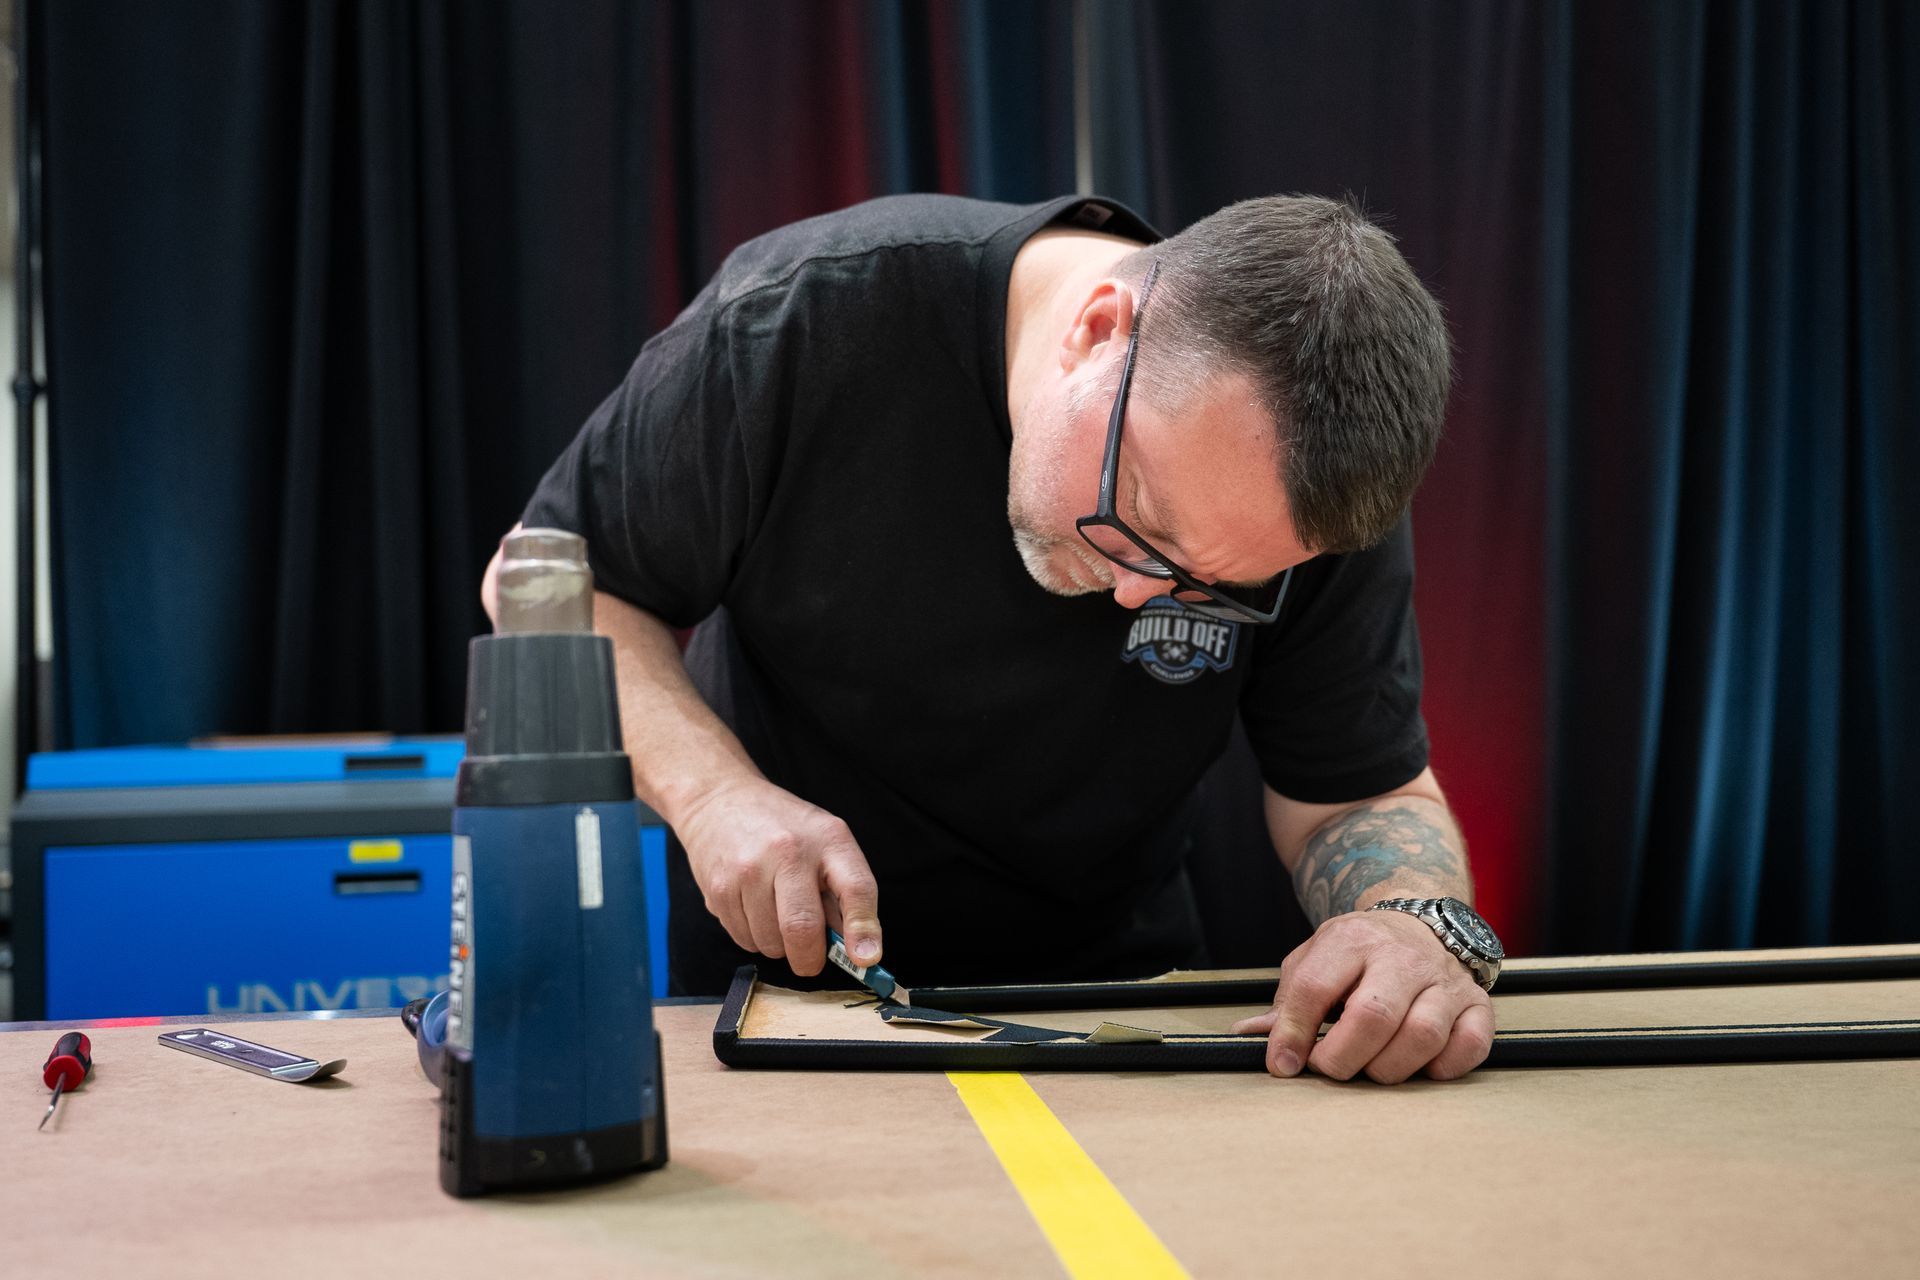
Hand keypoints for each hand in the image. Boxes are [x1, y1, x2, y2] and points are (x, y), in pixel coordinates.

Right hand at [674, 775, 881, 977]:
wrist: (719, 802)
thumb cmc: (783, 827)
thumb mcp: (825, 842)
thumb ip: (843, 892)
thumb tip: (858, 950)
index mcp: (828, 839)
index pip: (855, 888)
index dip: (864, 929)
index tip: (866, 959)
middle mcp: (787, 852)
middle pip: (802, 928)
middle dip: (810, 959)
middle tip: (810, 961)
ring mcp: (748, 871)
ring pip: (770, 943)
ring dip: (779, 945)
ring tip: (776, 913)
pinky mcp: (718, 890)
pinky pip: (744, 939)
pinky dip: (754, 937)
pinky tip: (753, 908)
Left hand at [1230, 909, 1492, 1082]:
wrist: (1418, 922)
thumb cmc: (1359, 954)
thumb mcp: (1315, 962)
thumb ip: (1287, 1002)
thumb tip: (1247, 1036)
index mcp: (1352, 940)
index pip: (1314, 988)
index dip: (1292, 1034)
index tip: (1282, 1064)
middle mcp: (1402, 957)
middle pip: (1373, 1016)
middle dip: (1342, 1058)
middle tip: (1331, 1068)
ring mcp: (1444, 980)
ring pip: (1422, 1035)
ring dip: (1389, 1068)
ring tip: (1372, 1068)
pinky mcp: (1476, 1003)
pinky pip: (1471, 1045)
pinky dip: (1443, 1067)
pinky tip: (1419, 1066)